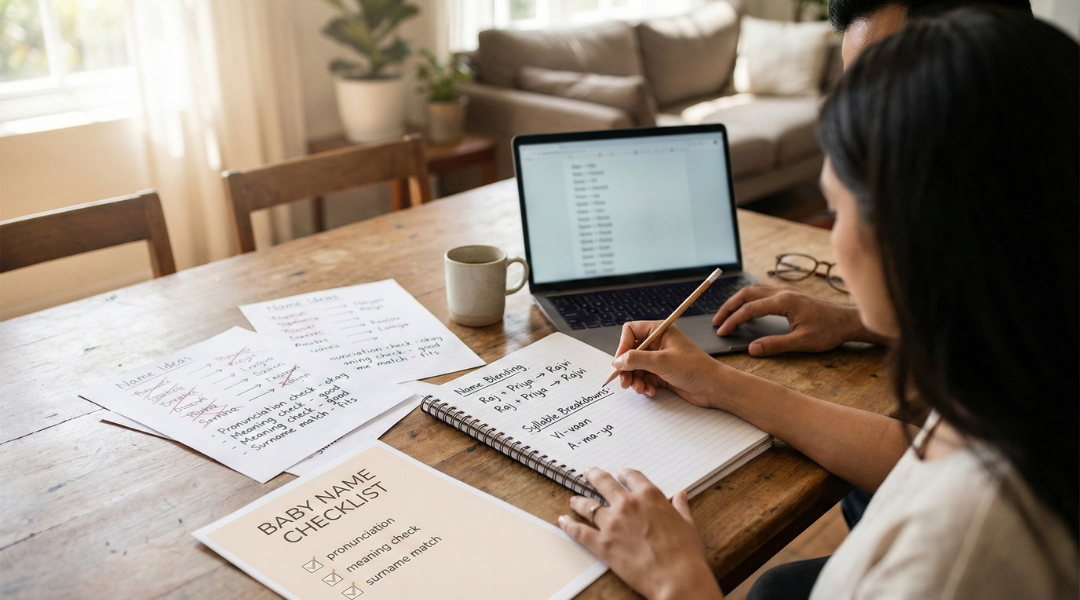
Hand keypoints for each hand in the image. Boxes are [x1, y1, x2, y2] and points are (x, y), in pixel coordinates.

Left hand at [559, 468, 723, 599]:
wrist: (677, 578)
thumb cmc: (686, 554)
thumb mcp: (688, 525)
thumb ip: (681, 508)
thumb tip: (681, 496)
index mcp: (649, 496)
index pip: (630, 476)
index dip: (623, 474)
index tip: (619, 474)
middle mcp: (627, 504)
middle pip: (603, 483)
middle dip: (593, 476)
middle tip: (587, 473)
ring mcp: (612, 523)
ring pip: (588, 506)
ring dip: (579, 501)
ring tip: (573, 500)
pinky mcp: (602, 544)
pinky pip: (579, 531)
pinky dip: (568, 525)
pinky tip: (562, 521)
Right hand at [613, 322, 722, 407]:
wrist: (714, 387)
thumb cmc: (694, 368)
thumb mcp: (661, 361)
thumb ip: (636, 359)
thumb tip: (617, 361)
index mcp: (660, 331)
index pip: (631, 331)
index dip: (623, 346)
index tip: (620, 362)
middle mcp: (658, 343)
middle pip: (631, 352)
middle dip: (627, 368)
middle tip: (624, 382)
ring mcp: (660, 359)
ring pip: (636, 367)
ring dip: (635, 379)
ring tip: (640, 389)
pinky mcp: (662, 373)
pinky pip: (645, 378)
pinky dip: (644, 386)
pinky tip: (651, 391)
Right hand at [712, 285, 888, 355]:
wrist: (847, 321)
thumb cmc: (828, 331)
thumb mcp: (802, 342)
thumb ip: (775, 345)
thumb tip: (752, 349)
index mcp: (784, 302)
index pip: (750, 309)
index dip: (733, 321)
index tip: (722, 332)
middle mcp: (782, 292)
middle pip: (746, 293)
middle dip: (728, 307)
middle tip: (716, 321)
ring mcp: (785, 291)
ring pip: (753, 290)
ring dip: (737, 301)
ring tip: (725, 315)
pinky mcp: (789, 294)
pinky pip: (761, 291)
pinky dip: (748, 298)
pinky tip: (745, 307)